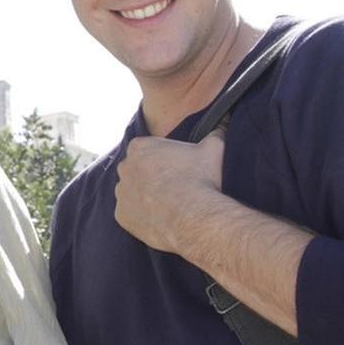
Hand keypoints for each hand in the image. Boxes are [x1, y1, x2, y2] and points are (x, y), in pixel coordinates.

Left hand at [113, 131, 224, 254]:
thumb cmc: (201, 179)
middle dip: (151, 176)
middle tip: (174, 186)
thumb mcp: (213, 149)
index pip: (147, 148)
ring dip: (145, 196)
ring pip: (131, 192)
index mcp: (140, 147)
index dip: (163, 158)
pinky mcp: (121, 215)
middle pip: (136, 169)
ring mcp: (121, 192)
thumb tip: (222, 126)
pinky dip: (142, 217)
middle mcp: (125, 167)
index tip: (177, 167)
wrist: (193, 217)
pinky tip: (160, 219)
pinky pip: (130, 214)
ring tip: (169, 204)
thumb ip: (215, 133)